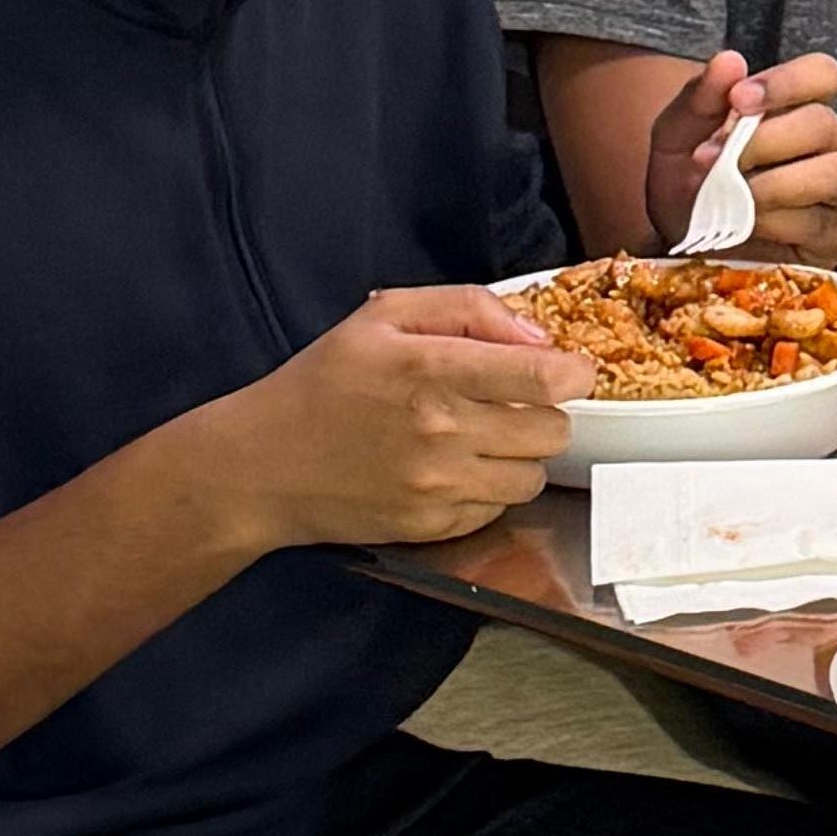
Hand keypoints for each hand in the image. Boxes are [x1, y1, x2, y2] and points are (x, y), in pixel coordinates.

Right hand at [208, 286, 582, 550]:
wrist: (261, 465)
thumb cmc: (322, 384)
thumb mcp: (384, 317)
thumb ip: (468, 308)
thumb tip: (536, 337)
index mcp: (431, 370)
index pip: (546, 378)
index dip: (575, 373)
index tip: (568, 371)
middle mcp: (441, 432)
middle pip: (554, 431)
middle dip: (544, 413)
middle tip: (510, 403)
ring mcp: (438, 486)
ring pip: (534, 476)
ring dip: (518, 456)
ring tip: (478, 438)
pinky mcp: (432, 527)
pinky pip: (497, 509)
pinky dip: (487, 489)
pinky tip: (450, 469)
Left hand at [640, 44, 836, 253]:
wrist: (683, 250)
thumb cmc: (690, 187)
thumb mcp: (676, 139)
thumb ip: (699, 100)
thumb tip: (730, 61)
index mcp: (797, 108)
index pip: (823, 74)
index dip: (788, 82)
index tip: (740, 99)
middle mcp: (830, 144)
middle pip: (825, 124)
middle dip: (766, 141)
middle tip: (717, 160)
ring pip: (834, 172)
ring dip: (774, 184)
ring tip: (732, 196)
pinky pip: (821, 222)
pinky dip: (776, 222)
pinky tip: (746, 226)